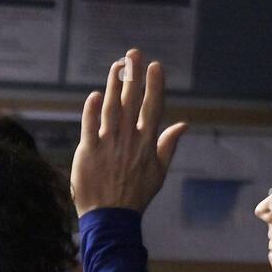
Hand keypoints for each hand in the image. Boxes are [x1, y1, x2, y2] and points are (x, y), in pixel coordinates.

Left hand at [71, 48, 186, 215]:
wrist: (111, 218)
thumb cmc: (135, 196)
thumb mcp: (158, 172)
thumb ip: (168, 145)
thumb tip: (184, 124)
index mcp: (147, 143)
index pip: (153, 107)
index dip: (154, 85)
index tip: (155, 65)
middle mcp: (128, 140)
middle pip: (131, 101)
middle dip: (133, 76)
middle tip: (132, 54)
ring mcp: (107, 145)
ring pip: (111, 109)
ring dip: (113, 85)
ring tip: (115, 66)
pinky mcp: (87, 153)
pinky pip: (89, 127)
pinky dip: (91, 110)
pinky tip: (94, 95)